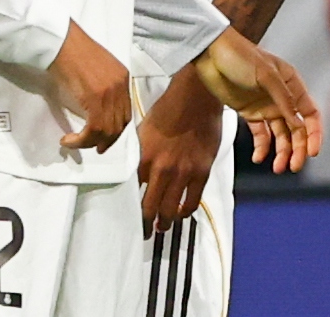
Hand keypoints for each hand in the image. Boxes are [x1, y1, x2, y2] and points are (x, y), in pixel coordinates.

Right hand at [48, 20, 131, 152]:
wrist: (61, 41)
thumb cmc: (71, 52)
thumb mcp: (95, 70)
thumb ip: (101, 87)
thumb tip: (94, 109)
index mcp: (123, 77)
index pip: (125, 112)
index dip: (116, 130)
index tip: (104, 140)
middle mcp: (121, 85)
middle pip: (120, 124)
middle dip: (107, 140)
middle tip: (94, 148)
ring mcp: (110, 91)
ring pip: (107, 130)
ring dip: (90, 142)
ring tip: (74, 143)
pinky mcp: (96, 97)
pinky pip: (95, 128)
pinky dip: (82, 140)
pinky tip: (68, 139)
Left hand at [137, 66, 223, 233]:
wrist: (196, 98)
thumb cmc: (169, 109)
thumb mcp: (142, 131)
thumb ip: (138, 155)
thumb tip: (133, 169)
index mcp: (143, 159)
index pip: (131, 192)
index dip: (129, 205)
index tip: (128, 213)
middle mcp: (161, 170)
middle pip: (149, 208)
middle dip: (145, 223)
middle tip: (144, 230)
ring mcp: (183, 173)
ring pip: (171, 209)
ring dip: (165, 222)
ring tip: (163, 226)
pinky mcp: (201, 171)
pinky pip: (193, 200)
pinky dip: (186, 211)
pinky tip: (182, 213)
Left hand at [193, 27, 322, 173]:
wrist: (211, 53)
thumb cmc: (241, 57)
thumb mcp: (266, 75)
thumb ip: (283, 99)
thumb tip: (299, 123)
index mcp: (292, 84)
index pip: (311, 114)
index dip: (314, 134)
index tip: (312, 153)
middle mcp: (282, 97)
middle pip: (297, 129)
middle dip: (297, 149)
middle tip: (292, 167)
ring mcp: (266, 106)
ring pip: (281, 135)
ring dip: (281, 152)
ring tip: (277, 168)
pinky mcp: (249, 112)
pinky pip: (261, 134)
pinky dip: (262, 147)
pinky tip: (258, 158)